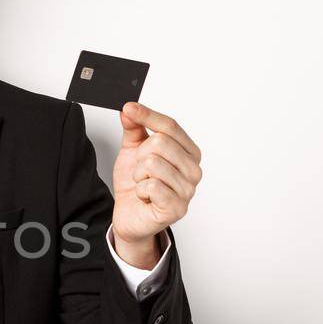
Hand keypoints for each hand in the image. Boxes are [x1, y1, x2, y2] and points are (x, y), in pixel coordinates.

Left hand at [111, 101, 201, 266]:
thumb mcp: (132, 151)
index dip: (147, 115)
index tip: (129, 109)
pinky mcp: (177, 208)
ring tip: (143, 184)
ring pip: (152, 163)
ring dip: (138, 175)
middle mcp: (193, 170)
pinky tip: (145, 197)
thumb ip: (133, 129)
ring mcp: (188, 190)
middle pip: (160, 142)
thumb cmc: (136, 183)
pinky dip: (140, 190)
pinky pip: (151, 186)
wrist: (129, 214)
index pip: (170, 126)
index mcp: (188, 152)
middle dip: (139, 156)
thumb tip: (130, 110)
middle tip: (140, 170)